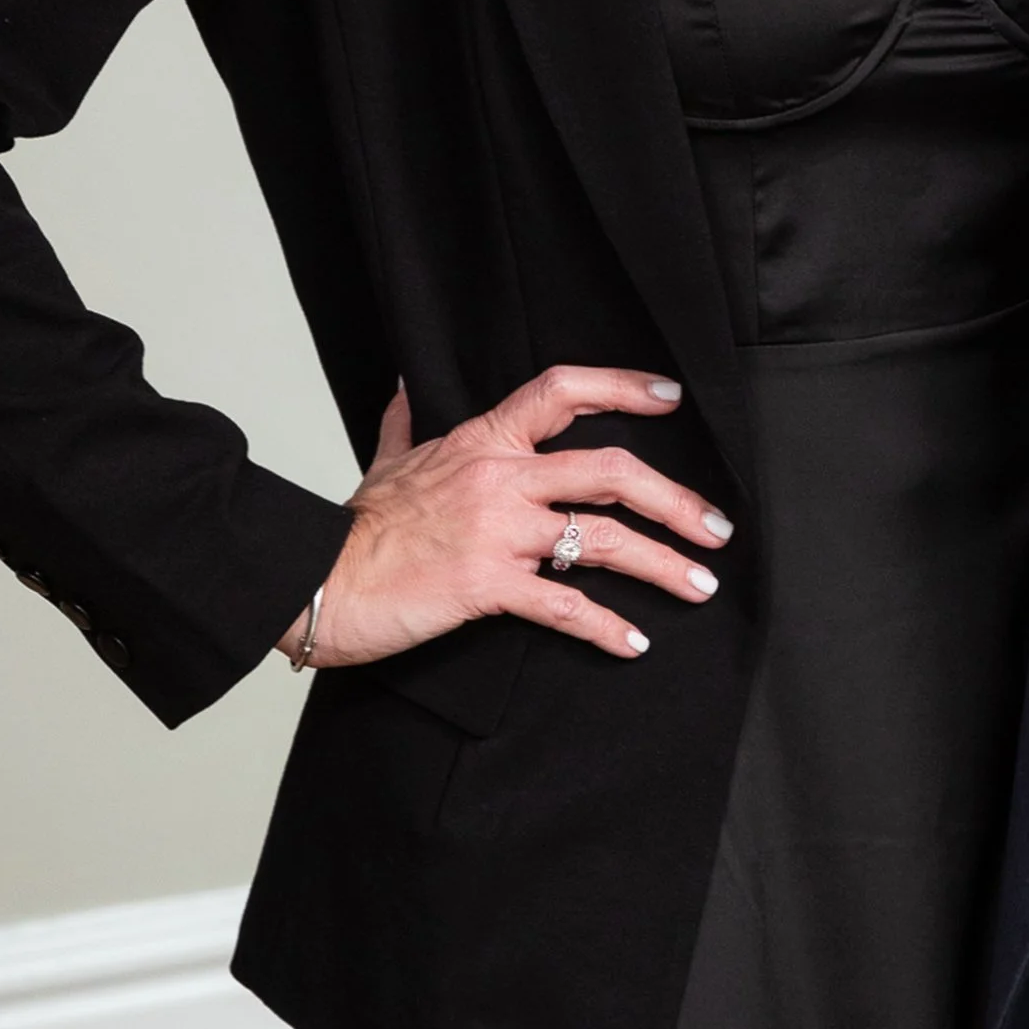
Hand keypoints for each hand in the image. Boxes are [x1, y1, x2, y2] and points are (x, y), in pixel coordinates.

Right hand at [281, 369, 733, 669]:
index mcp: (482, 440)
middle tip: (716, 526)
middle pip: (611, 470)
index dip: (623, 387)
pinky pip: (563, 605)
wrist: (313, 579)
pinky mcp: (486, 585)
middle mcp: (499, 476)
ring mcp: (496, 531)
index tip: (672, 397)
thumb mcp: (386, 462)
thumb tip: (405, 387)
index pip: (562, 391)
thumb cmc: (352, 527)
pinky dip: (605, 626)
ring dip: (661, 563)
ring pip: (602, 538)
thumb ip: (407, 423)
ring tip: (700, 586)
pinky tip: (634, 642)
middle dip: (675, 499)